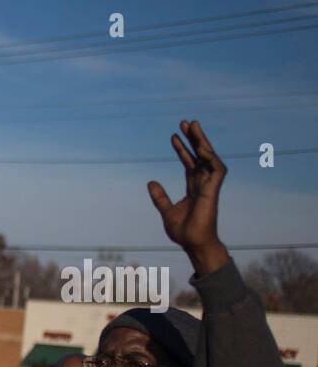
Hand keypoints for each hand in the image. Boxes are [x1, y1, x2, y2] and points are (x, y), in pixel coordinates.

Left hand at [147, 119, 228, 274]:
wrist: (192, 243)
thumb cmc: (183, 231)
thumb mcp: (166, 210)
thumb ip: (160, 197)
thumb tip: (150, 182)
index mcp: (194, 187)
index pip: (189, 163)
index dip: (182, 149)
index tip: (173, 136)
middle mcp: (203, 183)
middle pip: (200, 155)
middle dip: (194, 139)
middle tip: (186, 122)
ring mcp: (210, 186)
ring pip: (208, 157)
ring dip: (202, 141)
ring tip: (193, 126)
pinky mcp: (214, 190)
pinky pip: (216, 169)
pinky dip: (210, 157)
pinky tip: (201, 146)